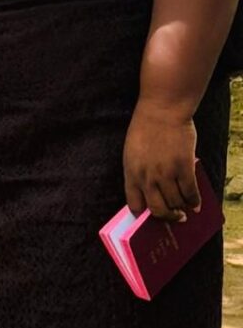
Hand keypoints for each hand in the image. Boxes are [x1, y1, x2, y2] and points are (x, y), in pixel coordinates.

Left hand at [122, 101, 200, 221]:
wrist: (162, 109)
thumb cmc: (146, 127)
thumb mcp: (133, 152)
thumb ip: (139, 171)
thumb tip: (150, 191)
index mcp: (131, 172)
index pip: (134, 205)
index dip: (143, 214)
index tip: (150, 216)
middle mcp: (147, 177)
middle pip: (157, 210)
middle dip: (166, 217)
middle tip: (174, 217)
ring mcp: (165, 173)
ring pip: (175, 203)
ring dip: (181, 209)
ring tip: (185, 209)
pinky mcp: (183, 168)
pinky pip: (190, 193)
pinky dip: (194, 202)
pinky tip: (195, 204)